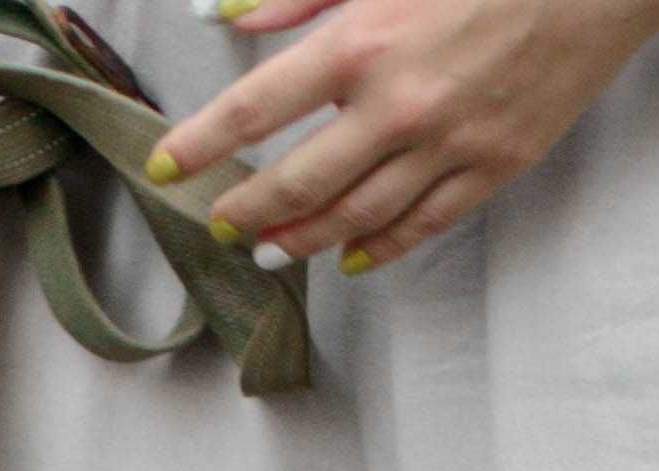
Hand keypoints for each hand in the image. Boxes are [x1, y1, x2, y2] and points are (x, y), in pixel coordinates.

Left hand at [159, 0, 658, 275]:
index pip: (253, 109)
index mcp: (362, 41)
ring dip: (302, 241)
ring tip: (270, 249)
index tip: (163, 166)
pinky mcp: (494, 165)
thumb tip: (228, 16)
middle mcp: (398, 106)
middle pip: (295, 184)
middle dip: (246, 209)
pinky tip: (350, 258)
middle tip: (220, 222)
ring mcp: (448, 146)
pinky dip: (378, 247)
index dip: (198, 143)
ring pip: (354, 219)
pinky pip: (422, 225)